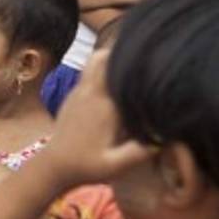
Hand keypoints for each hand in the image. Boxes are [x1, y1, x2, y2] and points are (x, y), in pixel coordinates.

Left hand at [39, 51, 151, 187]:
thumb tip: (165, 136)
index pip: (120, 72)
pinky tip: (118, 80)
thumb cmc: (86, 166)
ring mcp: (78, 92)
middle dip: (122, 52)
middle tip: (144, 58)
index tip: (155, 60)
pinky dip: (103, 69)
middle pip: (103, 57)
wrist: (54, 166)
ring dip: (111, 59)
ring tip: (132, 67)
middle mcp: (89, 93)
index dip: (136, 62)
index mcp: (103, 105)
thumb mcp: (115, 166)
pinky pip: (88, 72)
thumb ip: (139, 153)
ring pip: (94, 61)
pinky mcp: (73, 96)